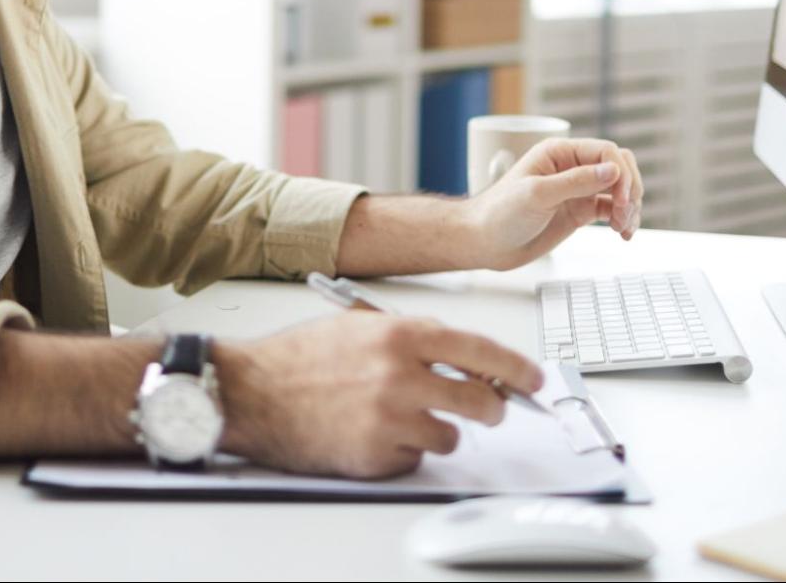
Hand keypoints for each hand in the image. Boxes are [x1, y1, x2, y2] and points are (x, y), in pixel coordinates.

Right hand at [213, 312, 542, 478]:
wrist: (252, 392)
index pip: (482, 352)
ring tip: (403, 418)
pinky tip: (375, 434)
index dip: (517, 369)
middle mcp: (401, 377)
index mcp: (402, 335)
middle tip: (484, 408)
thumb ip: (417, 337)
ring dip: (438, 431)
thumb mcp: (362, 325)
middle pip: (481, 402)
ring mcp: (389, 421)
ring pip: (451, 437)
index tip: (533, 380)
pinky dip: (404, 452)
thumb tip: (467, 359)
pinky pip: (416, 460)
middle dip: (491, 409)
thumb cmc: (302, 357)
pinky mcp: (375, 457)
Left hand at [459, 137, 644, 269]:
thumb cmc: (499, 214)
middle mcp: (571, 167)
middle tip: (625, 213)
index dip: (620, 173)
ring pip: (619, 189)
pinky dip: (623, 219)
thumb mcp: (537, 195)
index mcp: (559, 153)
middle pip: (619, 167)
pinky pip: (611, 209)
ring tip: (624, 228)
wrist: (484, 243)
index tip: (621, 199)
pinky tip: (623, 233)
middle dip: (630, 189)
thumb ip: (576, 182)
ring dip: (630, 206)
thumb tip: (613, 170)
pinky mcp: (580, 211)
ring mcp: (577, 190)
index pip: (605, 151)